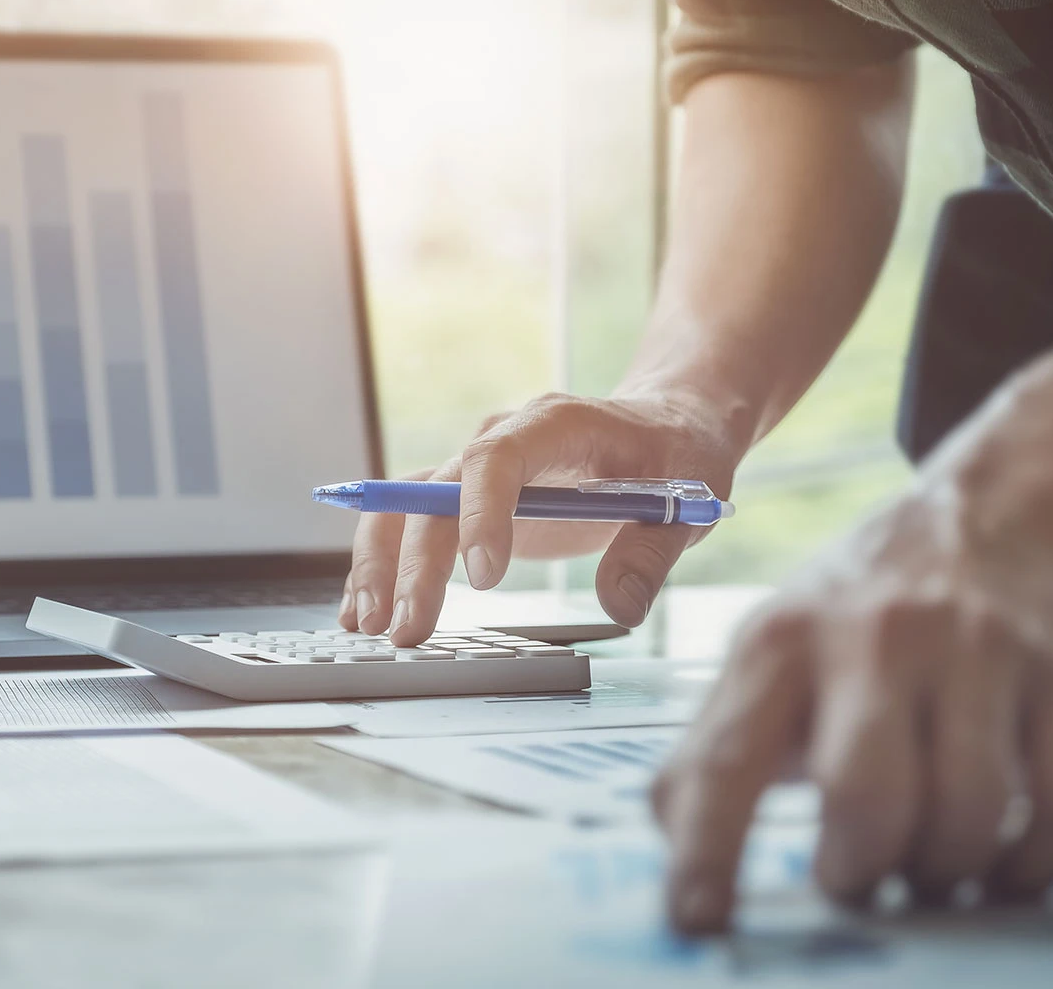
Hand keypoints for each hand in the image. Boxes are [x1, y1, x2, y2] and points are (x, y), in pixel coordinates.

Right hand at [338, 389, 745, 644]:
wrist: (666, 425)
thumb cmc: (677, 455)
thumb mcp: (688, 500)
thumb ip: (651, 553)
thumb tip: (618, 606)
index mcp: (556, 424)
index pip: (497, 458)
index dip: (481, 514)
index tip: (485, 578)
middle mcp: (503, 439)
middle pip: (435, 493)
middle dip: (414, 564)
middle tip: (408, 629)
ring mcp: (478, 469)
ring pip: (406, 506)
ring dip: (381, 565)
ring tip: (368, 625)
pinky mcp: (469, 500)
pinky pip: (411, 524)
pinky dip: (385, 565)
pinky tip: (364, 610)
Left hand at [653, 479, 1052, 931]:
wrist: (991, 519)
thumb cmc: (854, 620)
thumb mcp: (767, 656)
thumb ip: (714, 749)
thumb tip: (676, 851)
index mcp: (780, 641)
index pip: (729, 759)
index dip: (709, 850)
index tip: (698, 922)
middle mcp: (876, 634)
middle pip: (867, 795)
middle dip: (857, 869)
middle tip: (852, 883)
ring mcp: (978, 650)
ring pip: (972, 812)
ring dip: (943, 872)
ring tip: (922, 868)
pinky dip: (1031, 866)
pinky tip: (999, 867)